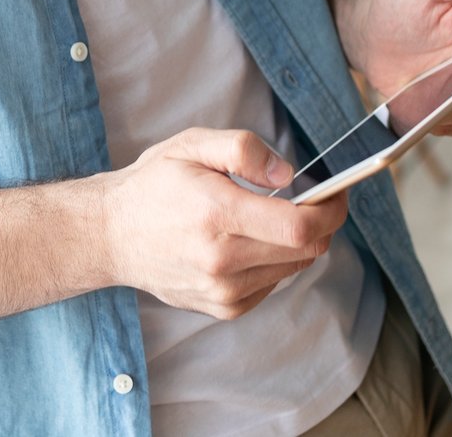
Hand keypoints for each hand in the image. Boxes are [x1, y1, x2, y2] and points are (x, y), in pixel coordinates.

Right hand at [100, 128, 348, 319]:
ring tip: (275, 216)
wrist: (112, 235)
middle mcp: (221, 260)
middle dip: (323, 221)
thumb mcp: (193, 144)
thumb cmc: (154, 185)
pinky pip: (273, 283)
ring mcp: (222, 291)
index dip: (332, 208)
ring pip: (294, 268)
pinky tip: (252, 241)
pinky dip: (276, 261)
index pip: (299, 226)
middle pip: (306, 250)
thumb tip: (288, 175)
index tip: (338, 191)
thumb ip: (244, 150)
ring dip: (298, 241)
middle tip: (317, 197)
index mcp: (217, 214)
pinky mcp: (223, 307)